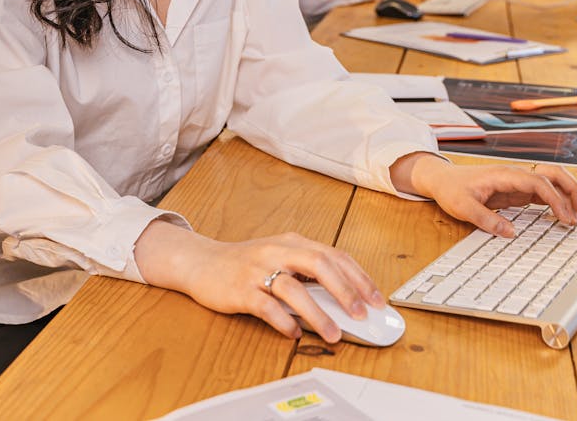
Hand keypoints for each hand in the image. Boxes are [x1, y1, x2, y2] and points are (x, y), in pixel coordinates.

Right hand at [134, 221, 384, 341]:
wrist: (201, 262)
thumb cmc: (245, 263)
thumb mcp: (280, 258)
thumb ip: (308, 274)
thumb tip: (344, 300)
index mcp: (292, 242)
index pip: (333, 255)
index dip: (358, 277)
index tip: (376, 299)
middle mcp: (277, 251)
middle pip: (319, 264)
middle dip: (345, 290)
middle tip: (362, 314)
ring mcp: (257, 270)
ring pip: (293, 288)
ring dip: (318, 313)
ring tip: (333, 334)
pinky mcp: (240, 290)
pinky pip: (266, 306)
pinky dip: (284, 321)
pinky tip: (294, 333)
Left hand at [392, 153, 576, 234]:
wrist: (442, 179)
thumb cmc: (451, 189)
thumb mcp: (462, 207)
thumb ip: (486, 219)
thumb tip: (511, 233)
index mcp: (504, 175)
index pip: (538, 182)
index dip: (556, 199)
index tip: (566, 218)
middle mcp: (515, 175)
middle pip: (553, 174)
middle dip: (572, 191)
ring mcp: (518, 181)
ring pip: (552, 181)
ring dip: (569, 194)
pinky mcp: (517, 190)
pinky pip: (543, 192)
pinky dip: (558, 201)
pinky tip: (565, 215)